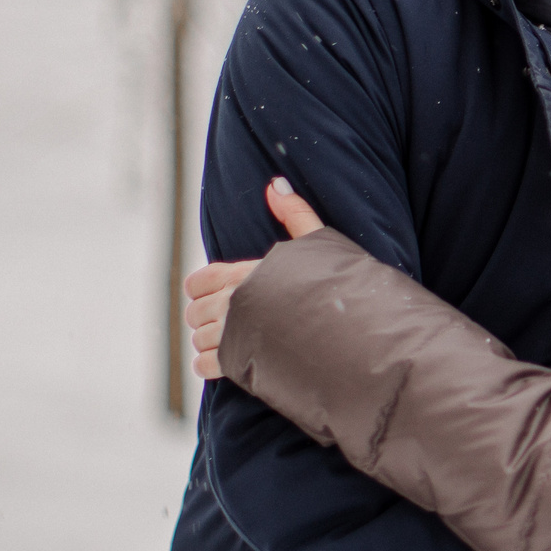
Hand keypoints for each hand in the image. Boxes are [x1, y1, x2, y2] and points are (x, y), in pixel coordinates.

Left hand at [184, 177, 325, 379]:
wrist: (354, 333)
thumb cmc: (339, 287)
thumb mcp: (319, 243)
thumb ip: (295, 214)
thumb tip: (275, 185)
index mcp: (245, 273)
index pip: (200, 280)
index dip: (202, 289)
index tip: (218, 295)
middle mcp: (232, 303)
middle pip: (195, 312)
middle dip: (206, 317)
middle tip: (228, 322)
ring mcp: (234, 335)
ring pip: (200, 339)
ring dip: (210, 342)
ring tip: (233, 343)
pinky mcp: (239, 363)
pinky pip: (206, 366)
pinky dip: (209, 365)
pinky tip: (227, 363)